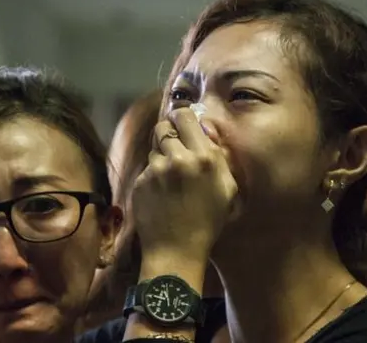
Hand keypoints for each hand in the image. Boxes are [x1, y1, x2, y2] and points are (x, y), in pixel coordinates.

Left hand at [131, 108, 237, 264]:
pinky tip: (160, 194)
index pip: (185, 115)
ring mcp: (155, 170)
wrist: (176, 250)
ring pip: (154, 149)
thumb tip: (205, 130)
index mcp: (203, 157)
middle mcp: (178, 158)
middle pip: (163, 126)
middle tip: (175, 149)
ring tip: (170, 180)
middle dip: (168, 134)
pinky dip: (152, 176)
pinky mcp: (140, 182)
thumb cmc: (207, 221)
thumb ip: (218, 155)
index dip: (182, 117)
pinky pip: (147, 168)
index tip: (183, 125)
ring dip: (161, 157)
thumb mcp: (226, 188)